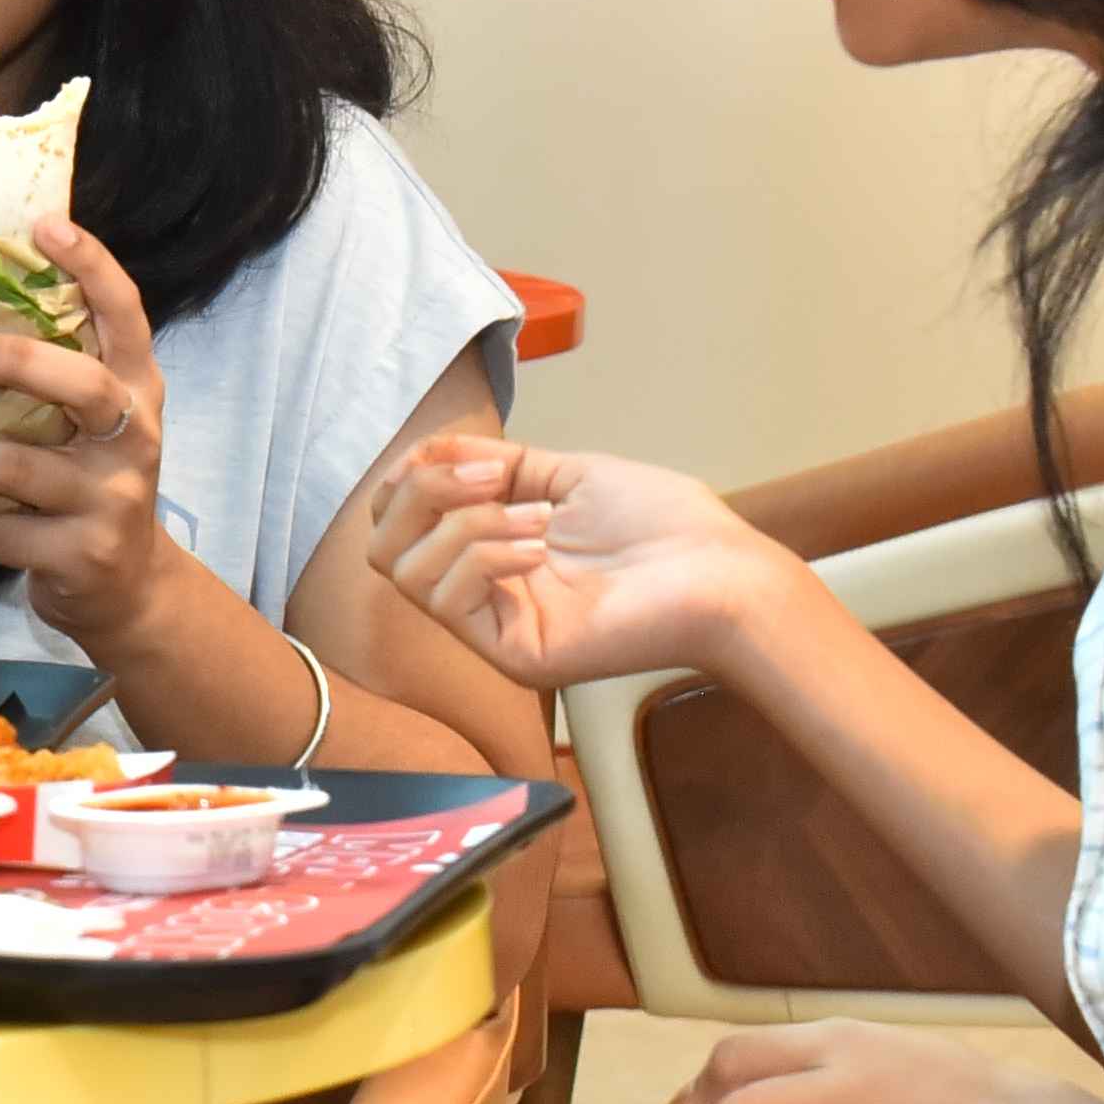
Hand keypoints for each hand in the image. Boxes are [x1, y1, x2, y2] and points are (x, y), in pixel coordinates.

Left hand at [0, 214, 183, 639]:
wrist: (130, 589)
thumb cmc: (91, 485)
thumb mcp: (92, 427)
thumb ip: (53, 378)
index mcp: (138, 391)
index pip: (126, 316)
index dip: (92, 267)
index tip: (44, 225)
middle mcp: (135, 439)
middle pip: (85, 387)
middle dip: (19, 363)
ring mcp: (110, 500)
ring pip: (19, 470)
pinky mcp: (81, 555)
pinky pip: (0, 533)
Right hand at [369, 434, 797, 688]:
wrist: (720, 571)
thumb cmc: (663, 525)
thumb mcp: (564, 473)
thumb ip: (494, 464)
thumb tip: (428, 450)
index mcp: (493, 552)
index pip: (401, 523)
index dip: (408, 480)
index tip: (456, 454)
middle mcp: (486, 593)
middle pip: (384, 548)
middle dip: (422, 494)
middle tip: (489, 479)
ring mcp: (497, 627)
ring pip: (407, 570)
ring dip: (465, 524)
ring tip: (537, 517)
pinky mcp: (514, 653)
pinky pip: (449, 598)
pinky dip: (482, 554)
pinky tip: (538, 544)